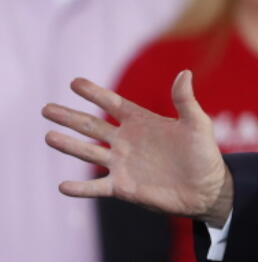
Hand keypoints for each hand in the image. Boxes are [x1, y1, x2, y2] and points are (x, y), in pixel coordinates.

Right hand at [42, 71, 234, 226]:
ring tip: (49, 137)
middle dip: (69, 117)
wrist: (206, 189)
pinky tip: (62, 186)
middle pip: (92, 126)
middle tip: (46, 108)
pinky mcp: (122, 188)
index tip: (74, 82)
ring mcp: (122, 164)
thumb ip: (186, 101)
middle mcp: (126, 141)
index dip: (95, 93)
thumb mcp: (198, 124)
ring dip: (68, 146)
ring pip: (88, 153)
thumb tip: (184, 73)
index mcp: (141, 122)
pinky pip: (96, 187)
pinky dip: (80, 188)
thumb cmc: (204, 154)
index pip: (113, 103)